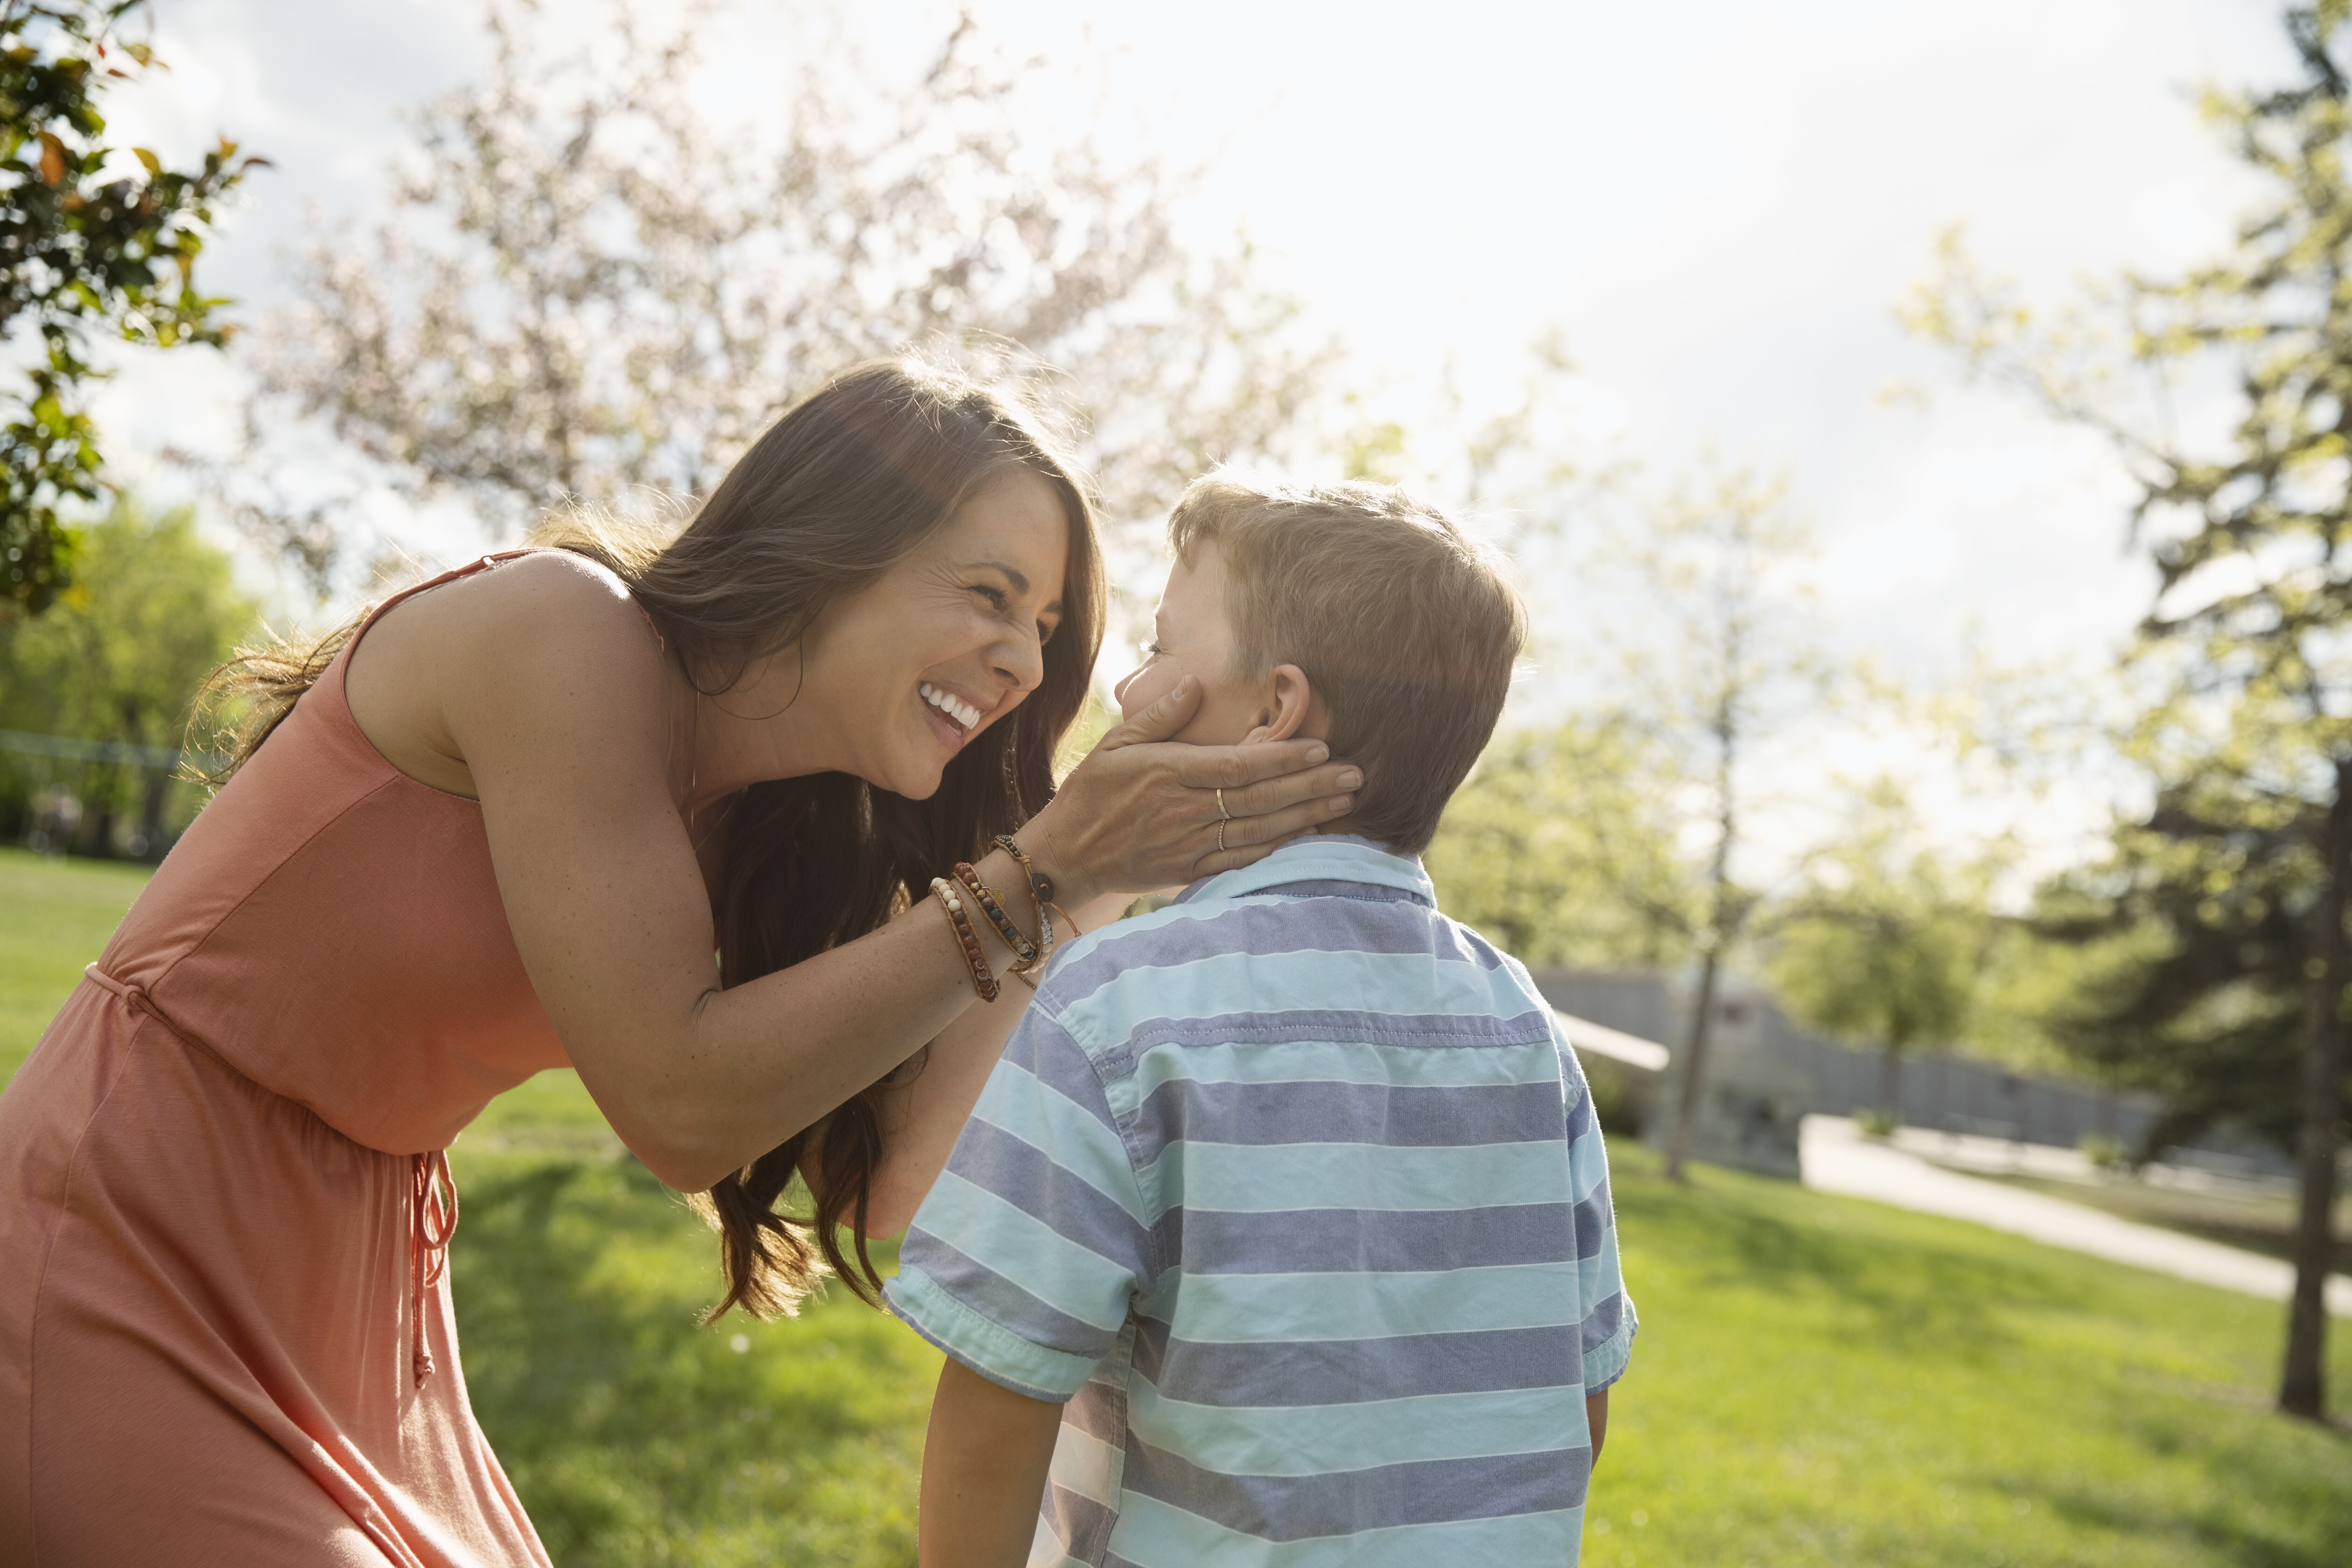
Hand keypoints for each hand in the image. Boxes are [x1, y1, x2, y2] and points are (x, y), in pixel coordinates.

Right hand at [1021, 676, 1360, 907]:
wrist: (1065, 856)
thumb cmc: (1090, 794)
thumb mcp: (1116, 744)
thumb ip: (1161, 716)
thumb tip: (1197, 683)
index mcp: (1171, 773)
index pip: (1240, 765)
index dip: (1284, 758)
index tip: (1321, 748)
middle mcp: (1186, 810)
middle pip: (1261, 798)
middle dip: (1312, 787)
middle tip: (1356, 775)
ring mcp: (1191, 844)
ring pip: (1261, 830)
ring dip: (1307, 817)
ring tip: (1344, 803)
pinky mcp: (1190, 871)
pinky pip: (1243, 860)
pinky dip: (1278, 849)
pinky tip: (1307, 837)